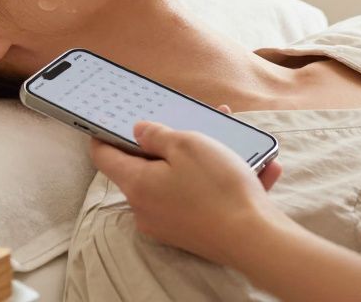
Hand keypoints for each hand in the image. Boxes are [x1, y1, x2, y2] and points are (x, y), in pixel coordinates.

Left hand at [90, 121, 286, 266]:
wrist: (255, 240)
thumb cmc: (217, 188)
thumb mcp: (187, 145)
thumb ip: (157, 135)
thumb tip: (138, 132)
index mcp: (137, 184)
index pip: (104, 157)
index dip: (103, 135)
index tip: (107, 120)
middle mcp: (146, 208)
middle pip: (145, 168)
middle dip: (167, 143)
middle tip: (186, 123)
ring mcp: (169, 224)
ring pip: (178, 181)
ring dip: (201, 159)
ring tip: (231, 139)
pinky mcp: (193, 233)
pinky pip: (201, 199)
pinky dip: (221, 182)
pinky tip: (257, 167)